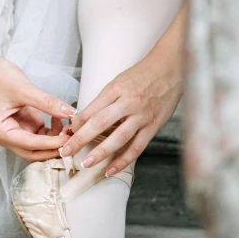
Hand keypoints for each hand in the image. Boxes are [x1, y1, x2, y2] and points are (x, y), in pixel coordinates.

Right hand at [0, 55, 74, 161]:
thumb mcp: (24, 89)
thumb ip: (47, 103)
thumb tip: (68, 112)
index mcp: (1, 132)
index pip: (29, 144)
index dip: (50, 144)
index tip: (67, 139)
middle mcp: (8, 136)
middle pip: (33, 152)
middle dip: (53, 148)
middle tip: (72, 139)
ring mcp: (17, 132)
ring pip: (39, 146)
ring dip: (54, 140)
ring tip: (68, 126)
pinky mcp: (25, 125)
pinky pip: (41, 135)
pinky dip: (52, 131)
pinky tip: (59, 118)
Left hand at [60, 52, 182, 175]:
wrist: (171, 68)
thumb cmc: (143, 74)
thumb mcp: (119, 81)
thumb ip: (105, 99)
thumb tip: (86, 118)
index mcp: (115, 89)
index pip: (91, 109)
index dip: (77, 124)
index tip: (67, 133)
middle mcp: (128, 102)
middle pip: (100, 123)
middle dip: (80, 139)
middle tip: (66, 151)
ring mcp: (141, 115)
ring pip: (118, 138)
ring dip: (100, 153)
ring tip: (86, 163)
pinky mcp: (153, 126)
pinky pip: (137, 147)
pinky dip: (123, 160)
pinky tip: (111, 169)